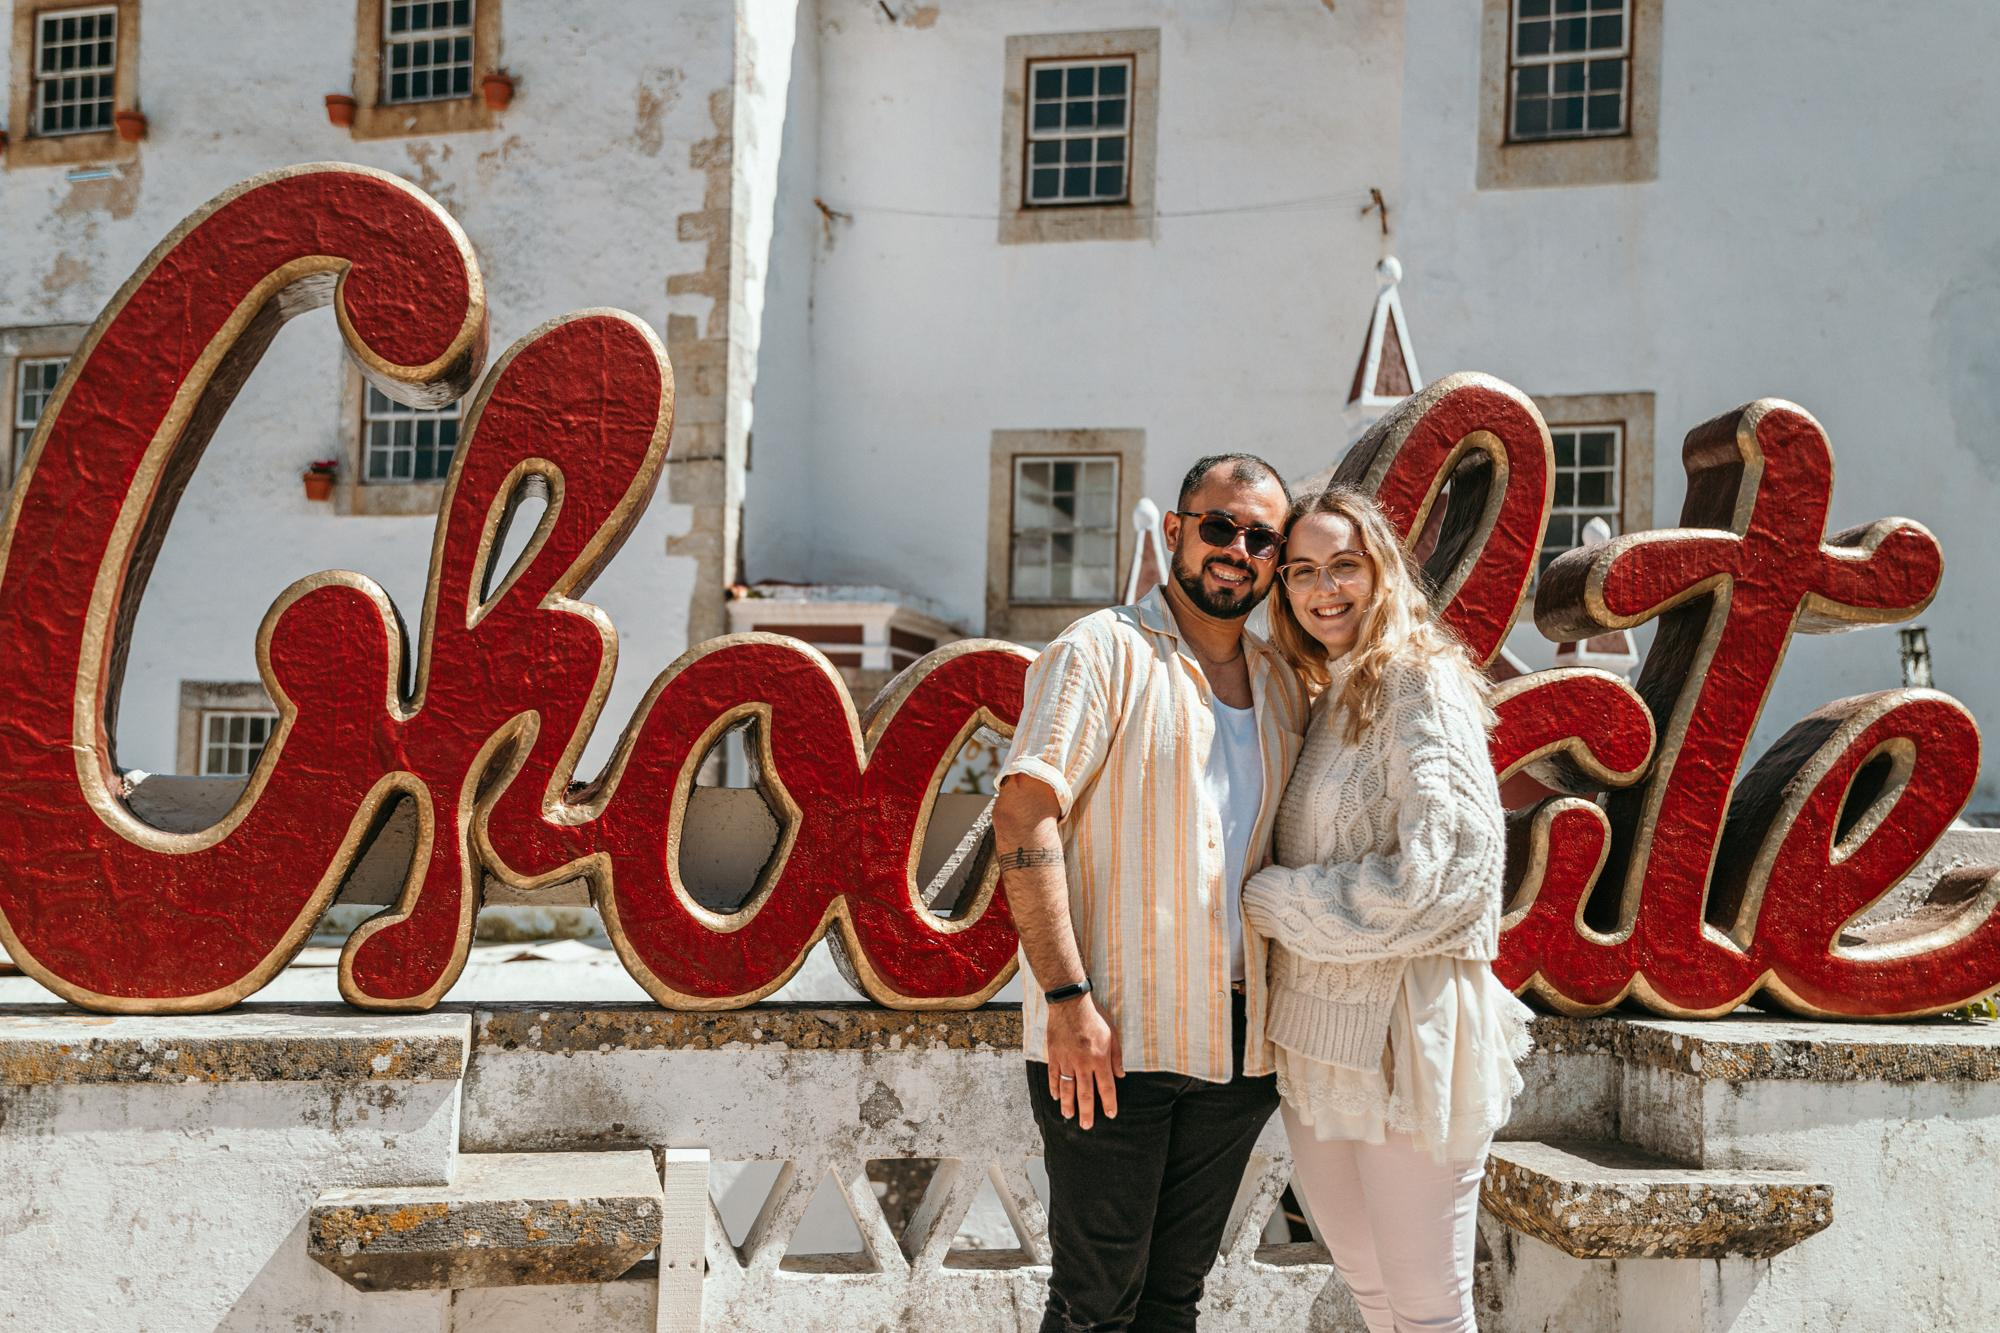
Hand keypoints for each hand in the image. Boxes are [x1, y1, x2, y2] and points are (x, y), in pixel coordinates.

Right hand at [1045, 994, 1123, 1128]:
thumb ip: (1116, 1057)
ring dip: (1068, 1104)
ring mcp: (1066, 1060)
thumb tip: (1120, 1075)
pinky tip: (1056, 1097)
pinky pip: (1053, 1075)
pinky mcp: (1054, 1055)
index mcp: (1099, 1059)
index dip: (1108, 1102)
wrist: (1070, 1003)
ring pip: (1067, 1088)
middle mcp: (1082, 1063)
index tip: (1110, 1115)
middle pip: (1085, 1093)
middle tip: (1086, 1126)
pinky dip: (1054, 1087)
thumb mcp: (1113, 1034)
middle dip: (1086, 1112)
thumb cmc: (1095, 1016)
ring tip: (1069, 1116)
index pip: (1105, 1087)